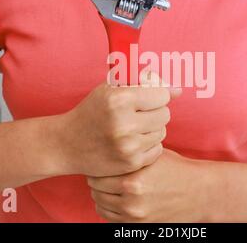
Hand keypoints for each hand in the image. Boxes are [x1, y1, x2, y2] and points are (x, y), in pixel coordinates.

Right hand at [52, 82, 181, 176]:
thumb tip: (178, 90)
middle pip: (165, 114)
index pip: (162, 95)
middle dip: (155, 111)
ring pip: (162, 131)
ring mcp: (128, 146)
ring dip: (152, 128)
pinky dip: (149, 144)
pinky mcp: (131, 163)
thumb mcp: (112, 89)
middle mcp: (124, 123)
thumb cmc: (93, 111)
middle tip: (139, 113)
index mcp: (119, 99)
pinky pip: (157, 149)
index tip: (147, 97)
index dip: (157, 95)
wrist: (68, 143)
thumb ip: (145, 84)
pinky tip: (133, 141)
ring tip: (133, 127)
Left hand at [88, 149, 209, 221]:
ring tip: (110, 185)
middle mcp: (131, 201)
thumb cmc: (177, 169)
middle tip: (104, 172)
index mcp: (133, 180)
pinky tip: (117, 198)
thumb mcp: (153, 156)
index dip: (99, 166)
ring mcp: (134, 217)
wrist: (200, 193)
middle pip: (95, 190)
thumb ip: (129, 155)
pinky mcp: (139, 227)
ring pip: (100, 206)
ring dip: (102, 195)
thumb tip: (105, 151)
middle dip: (97, 180)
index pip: (97, 174)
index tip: (103, 161)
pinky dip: (109, 209)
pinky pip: (110, 219)